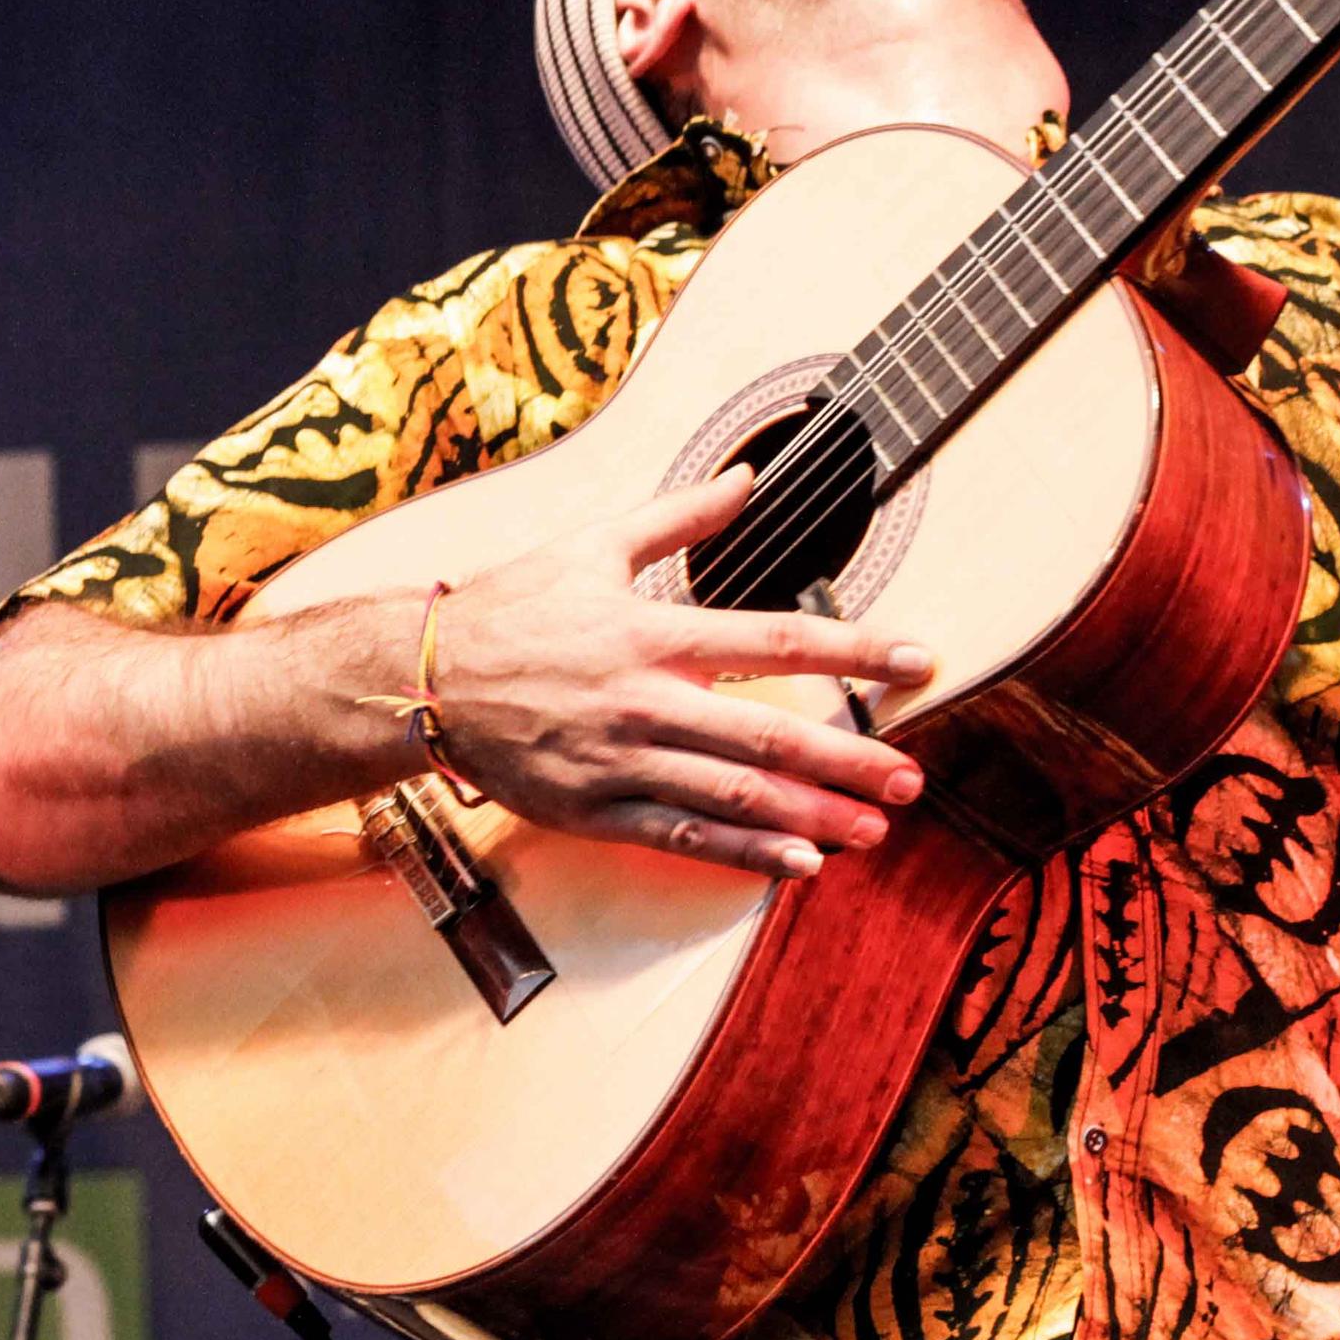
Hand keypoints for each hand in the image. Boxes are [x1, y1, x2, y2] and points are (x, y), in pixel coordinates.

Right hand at [427, 466, 935, 878]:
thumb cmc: (508, 609)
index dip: (857, 651)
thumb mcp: (592, 546)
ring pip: (733, 797)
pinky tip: (798, 864)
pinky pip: (680, 838)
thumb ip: (680, 517)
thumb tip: (749, 475)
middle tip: (913, 778)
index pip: (776, 641)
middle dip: (850, 759)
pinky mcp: (593, 811)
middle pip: (769, 736)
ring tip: (875, 829)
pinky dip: (744, 853)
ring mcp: (619, 763)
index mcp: (651, 632)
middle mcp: (643, 701)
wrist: (418, 679)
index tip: (921, 661)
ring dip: (812, 816)